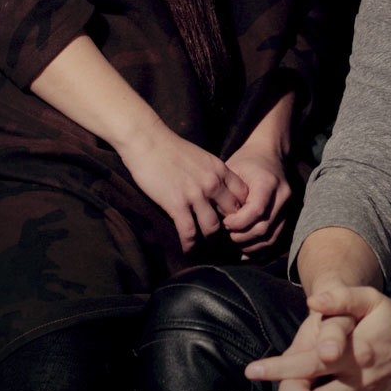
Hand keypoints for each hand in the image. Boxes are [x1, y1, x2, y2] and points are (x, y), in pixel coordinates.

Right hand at [117, 129, 248, 252]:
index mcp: (220, 170)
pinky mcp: (177, 204)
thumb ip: (212, 174)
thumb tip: (217, 190)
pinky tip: (187, 250)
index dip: (242, 210)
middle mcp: (213, 183)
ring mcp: (196, 194)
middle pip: (232, 214)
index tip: (234, 219)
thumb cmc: (170, 148)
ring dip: (208, 239)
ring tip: (203, 245)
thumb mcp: (201, 157)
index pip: (244, 196)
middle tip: (221, 237)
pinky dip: (189, 246)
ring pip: (212, 228)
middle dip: (229, 228)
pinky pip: (189, 232)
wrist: (147, 140)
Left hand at [223, 147, 290, 255]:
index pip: (256, 210)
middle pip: (263, 228)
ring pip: (271, 238)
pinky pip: (276, 240)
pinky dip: (260, 250)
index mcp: (268, 182)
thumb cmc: (247, 161)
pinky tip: (245, 250)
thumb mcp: (233, 169)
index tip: (224, 222)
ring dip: (250, 246)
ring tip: (234, 242)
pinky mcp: (288, 216)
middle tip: (226, 234)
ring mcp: (288, 208)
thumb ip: (227, 193)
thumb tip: (217, 219)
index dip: (238, 222)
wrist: (270, 153)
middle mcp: (282, 196)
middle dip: (241, 236)